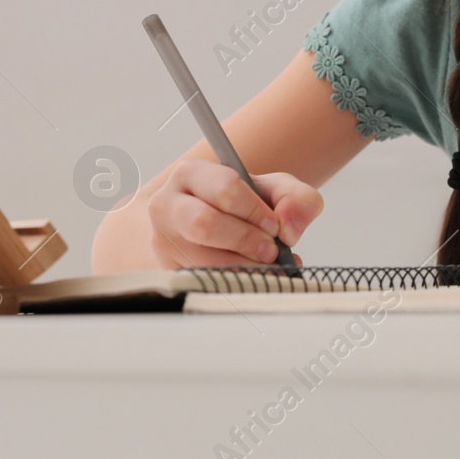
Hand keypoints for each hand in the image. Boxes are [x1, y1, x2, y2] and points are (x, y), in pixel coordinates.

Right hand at [147, 161, 322, 269]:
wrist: (211, 224)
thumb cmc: (242, 205)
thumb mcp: (274, 190)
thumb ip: (297, 199)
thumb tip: (289, 231)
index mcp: (191, 174)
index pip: (225, 188)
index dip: (255, 210)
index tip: (272, 225)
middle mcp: (166, 205)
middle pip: (204, 224)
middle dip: (246, 240)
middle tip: (269, 249)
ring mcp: (163, 241)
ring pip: (203, 260)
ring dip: (243, 267)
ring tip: (264, 265)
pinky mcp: (168, 272)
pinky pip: (203, 283)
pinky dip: (235, 284)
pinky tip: (251, 278)